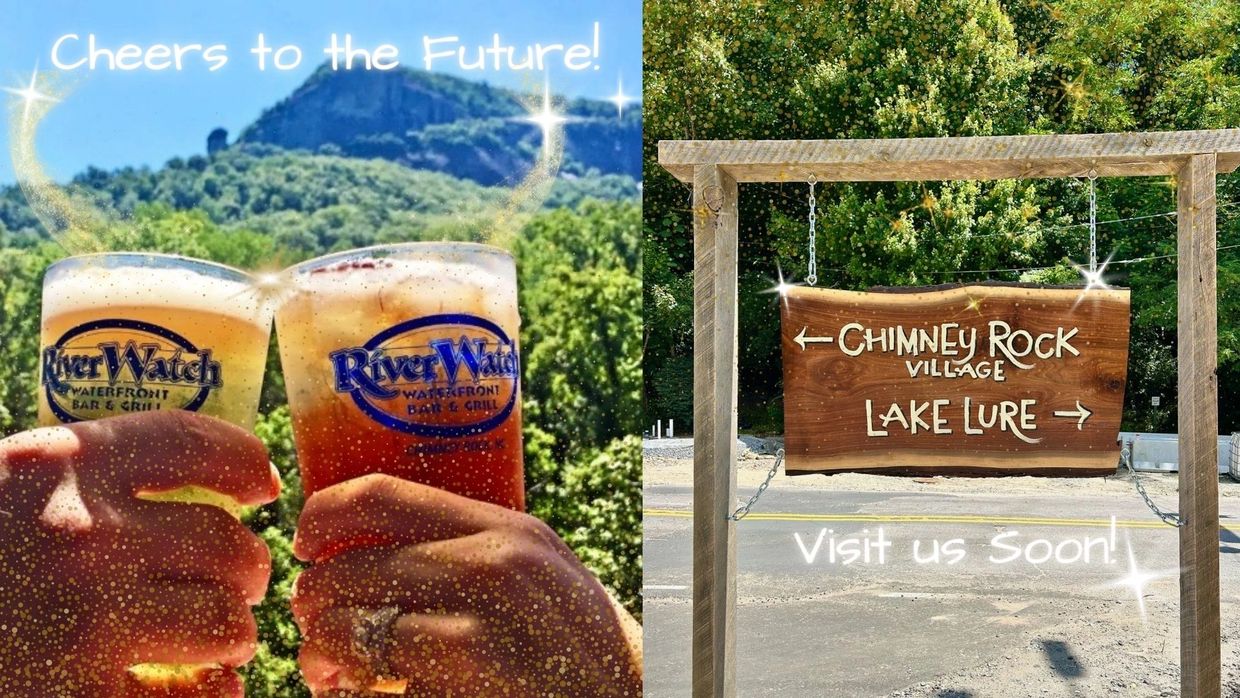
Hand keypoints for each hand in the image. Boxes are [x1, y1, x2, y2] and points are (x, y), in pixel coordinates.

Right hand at [0, 411, 279, 696]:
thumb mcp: (3, 490)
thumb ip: (76, 479)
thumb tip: (179, 482)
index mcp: (58, 464)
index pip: (195, 443)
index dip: (245, 463)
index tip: (263, 485)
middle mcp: (81, 534)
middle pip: (225, 544)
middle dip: (244, 567)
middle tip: (238, 580)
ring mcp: (81, 624)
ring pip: (223, 624)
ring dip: (231, 634)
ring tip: (220, 639)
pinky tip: (200, 691)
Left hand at [292, 474, 642, 695]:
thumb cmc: (575, 644)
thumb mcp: (538, 573)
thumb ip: (469, 548)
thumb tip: (367, 542)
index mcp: (507, 530)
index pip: (384, 495)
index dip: (324, 514)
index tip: (305, 541)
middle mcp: (497, 572)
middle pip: (355, 569)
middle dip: (315, 601)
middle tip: (312, 624)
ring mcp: (486, 640)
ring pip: (359, 634)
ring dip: (326, 655)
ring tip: (330, 668)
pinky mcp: (472, 695)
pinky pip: (382, 696)